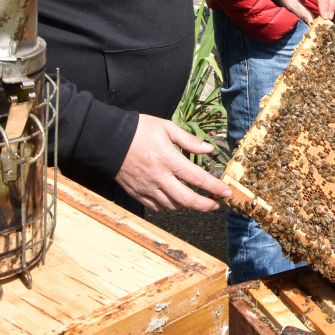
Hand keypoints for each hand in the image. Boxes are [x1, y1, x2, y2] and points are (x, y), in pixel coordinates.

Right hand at [114, 114, 232, 211]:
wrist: (107, 140)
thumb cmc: (138, 130)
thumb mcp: (166, 127)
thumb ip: (189, 140)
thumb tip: (209, 149)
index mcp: (168, 159)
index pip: (197, 178)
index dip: (215, 187)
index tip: (226, 192)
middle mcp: (159, 177)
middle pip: (187, 199)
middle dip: (205, 205)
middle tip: (216, 205)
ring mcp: (147, 188)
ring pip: (172, 205)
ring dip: (187, 205)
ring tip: (195, 199)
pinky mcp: (137, 193)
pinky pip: (157, 207)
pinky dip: (168, 206)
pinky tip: (173, 199)